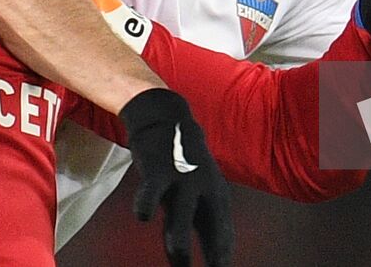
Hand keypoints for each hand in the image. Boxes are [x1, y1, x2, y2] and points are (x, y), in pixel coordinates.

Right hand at [119, 88, 233, 266]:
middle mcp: (205, 188)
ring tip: (180, 262)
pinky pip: (151, 193)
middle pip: (213, 229)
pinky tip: (145, 216)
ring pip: (181, 219)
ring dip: (180, 247)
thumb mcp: (202, 187)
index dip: (222, 256)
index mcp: (217, 195)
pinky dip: (147, 206)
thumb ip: (207, 217)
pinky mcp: (159, 169)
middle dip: (212, 257)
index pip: (225, 234)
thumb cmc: (183, 161)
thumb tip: (219, 253)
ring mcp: (183, 178)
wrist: (165, 118)